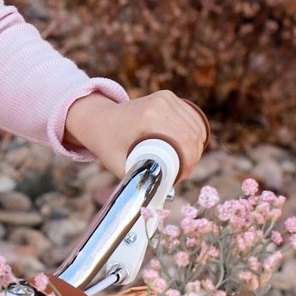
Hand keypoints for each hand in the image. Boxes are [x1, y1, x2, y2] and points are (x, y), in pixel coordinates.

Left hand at [63, 90, 208, 183]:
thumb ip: (137, 183)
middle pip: (192, 134)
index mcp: (148, 119)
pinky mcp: (167, 96)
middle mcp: (159, 104)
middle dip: (193, 156)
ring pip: (195, 125)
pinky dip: (196, 132)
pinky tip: (192, 145)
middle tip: (183, 172)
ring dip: (197, 145)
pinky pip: (192, 116)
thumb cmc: (108, 146)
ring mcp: (165, 97)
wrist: (98, 120)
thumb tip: (160, 199)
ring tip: (186, 161)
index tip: (181, 176)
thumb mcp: (119, 167)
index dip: (189, 161)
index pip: (184, 141)